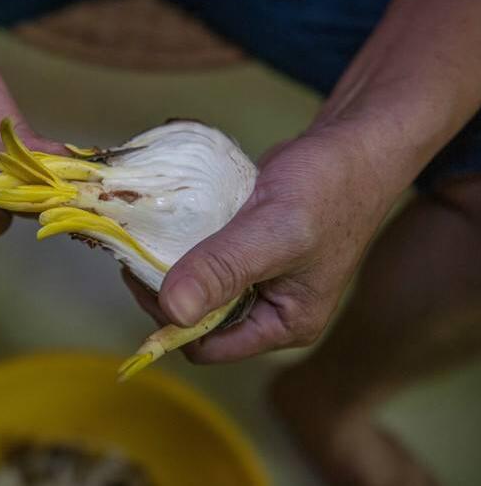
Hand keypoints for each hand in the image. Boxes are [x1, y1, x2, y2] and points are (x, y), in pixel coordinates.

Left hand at [128, 131, 392, 360]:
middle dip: (164, 289)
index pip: (207, 346)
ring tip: (147, 234)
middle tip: (138, 250)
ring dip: (170, 264)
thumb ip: (224, 270)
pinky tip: (168, 221)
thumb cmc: (329, 189)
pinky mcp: (248, 249)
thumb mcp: (274, 231)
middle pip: (196, 317)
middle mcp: (269, 310)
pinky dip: (184, 242)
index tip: (141, 277)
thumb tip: (173, 311)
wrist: (353, 144)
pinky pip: (205, 256)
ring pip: (198, 284)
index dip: (169, 321)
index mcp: (283, 324)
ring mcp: (259, 279)